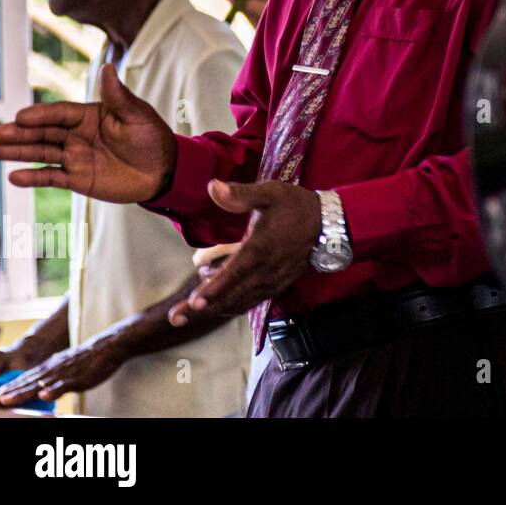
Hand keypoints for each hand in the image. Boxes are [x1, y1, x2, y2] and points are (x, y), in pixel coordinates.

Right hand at [0, 63, 175, 202]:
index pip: (60, 114)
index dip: (41, 115)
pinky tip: (14, 177)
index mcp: (89, 115)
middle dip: (21, 133)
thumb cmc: (152, 138)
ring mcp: (74, 156)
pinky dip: (33, 177)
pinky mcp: (76, 178)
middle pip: (44, 132)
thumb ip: (118, 96)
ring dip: (19, 152)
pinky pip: (51, 177)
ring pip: (42, 153)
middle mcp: (77, 134)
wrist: (164, 171)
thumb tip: (107, 67)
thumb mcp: (138, 115)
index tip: (21, 117)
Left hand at [0, 339, 126, 406]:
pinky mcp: (78, 377)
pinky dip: (54, 390)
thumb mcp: (65, 366)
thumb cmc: (88, 359)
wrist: (108, 346)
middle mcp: (52, 370)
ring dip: (22, 393)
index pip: (24, 379)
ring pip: (40, 385)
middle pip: (27, 383)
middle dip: (8, 392)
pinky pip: (64, 385)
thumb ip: (52, 377)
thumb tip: (41, 390)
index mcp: (49, 368)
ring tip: (7, 401)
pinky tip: (44, 396)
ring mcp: (64, 373)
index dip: (8, 388)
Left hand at [167, 179, 320, 326]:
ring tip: (187, 316)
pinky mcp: (277, 286)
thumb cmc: (297, 206)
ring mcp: (272, 281)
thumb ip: (241, 193)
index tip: (194, 302)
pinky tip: (217, 306)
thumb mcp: (270, 193)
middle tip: (175, 318)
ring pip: (239, 302)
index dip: (214, 289)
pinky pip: (251, 301)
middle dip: (201, 309)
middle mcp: (265, 271)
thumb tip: (213, 186)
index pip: (234, 274)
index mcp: (261, 248)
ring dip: (213, 310)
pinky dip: (231, 305)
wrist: (330, 225)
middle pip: (230, 295)